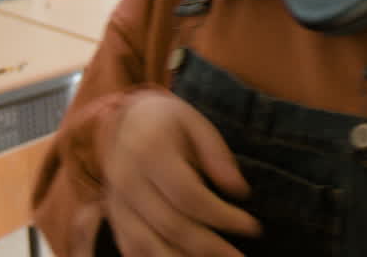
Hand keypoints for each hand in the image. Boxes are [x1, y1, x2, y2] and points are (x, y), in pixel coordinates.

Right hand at [101, 91, 260, 255]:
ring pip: (147, 246)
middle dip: (210, 247)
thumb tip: (240, 190)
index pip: (188, 195)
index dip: (222, 216)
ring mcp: (117, 203)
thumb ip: (217, 154)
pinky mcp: (114, 218)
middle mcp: (127, 181)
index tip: (253, 227)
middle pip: (171, 226)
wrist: (125, 122)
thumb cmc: (168, 122)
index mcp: (149, 151)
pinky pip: (131, 250)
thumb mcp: (196, 122)